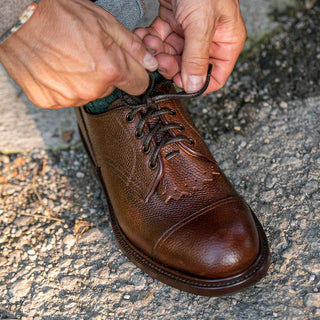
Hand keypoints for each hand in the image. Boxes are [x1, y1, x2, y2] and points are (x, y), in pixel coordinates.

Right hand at [0, 0, 157, 108]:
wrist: (18, 19)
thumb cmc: (59, 15)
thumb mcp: (104, 22)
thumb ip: (132, 47)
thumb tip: (151, 64)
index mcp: (110, 69)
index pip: (139, 86)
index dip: (135, 75)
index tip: (128, 70)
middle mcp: (92, 89)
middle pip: (112, 89)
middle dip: (106, 74)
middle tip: (88, 55)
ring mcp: (70, 98)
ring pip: (89, 94)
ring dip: (84, 81)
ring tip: (69, 60)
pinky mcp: (51, 102)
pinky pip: (68, 98)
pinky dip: (65, 87)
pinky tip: (57, 70)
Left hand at [135, 0, 245, 92]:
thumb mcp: (202, 23)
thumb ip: (197, 57)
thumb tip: (193, 86)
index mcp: (225, 41)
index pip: (215, 75)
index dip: (197, 82)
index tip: (180, 81)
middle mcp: (208, 39)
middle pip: (188, 66)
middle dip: (172, 64)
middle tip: (161, 59)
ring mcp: (190, 31)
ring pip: (172, 55)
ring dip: (158, 52)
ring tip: (151, 42)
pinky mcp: (173, 22)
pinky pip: (161, 40)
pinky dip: (151, 40)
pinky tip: (145, 35)